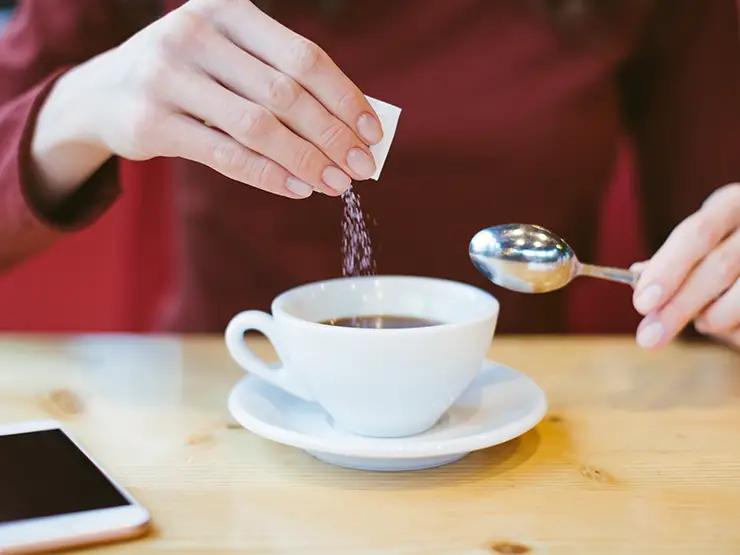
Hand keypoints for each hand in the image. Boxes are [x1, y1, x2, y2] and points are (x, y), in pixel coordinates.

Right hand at [33, 0, 381, 199]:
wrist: (104, 91)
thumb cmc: (191, 76)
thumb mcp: (231, 59)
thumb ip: (281, 80)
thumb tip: (351, 126)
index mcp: (228, 10)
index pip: (304, 57)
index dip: (345, 98)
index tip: (372, 133)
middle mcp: (195, 34)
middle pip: (286, 93)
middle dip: (332, 136)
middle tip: (361, 168)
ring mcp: (168, 76)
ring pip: (258, 127)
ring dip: (306, 161)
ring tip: (335, 184)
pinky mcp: (151, 121)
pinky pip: (225, 156)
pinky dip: (268, 176)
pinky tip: (298, 189)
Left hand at [631, 183, 739, 348]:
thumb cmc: (729, 252)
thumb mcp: (705, 243)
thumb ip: (675, 260)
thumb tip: (637, 273)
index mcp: (732, 203)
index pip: (696, 234)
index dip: (668, 269)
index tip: (641, 304)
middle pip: (719, 267)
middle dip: (679, 307)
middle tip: (649, 338)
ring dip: (715, 319)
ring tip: (705, 323)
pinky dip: (738, 331)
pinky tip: (732, 326)